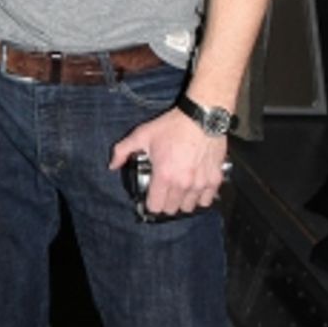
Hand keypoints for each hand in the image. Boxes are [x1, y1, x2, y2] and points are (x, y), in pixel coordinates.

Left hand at [109, 109, 228, 216]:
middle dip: (165, 203)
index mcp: (164, 176)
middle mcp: (183, 184)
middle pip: (171, 210)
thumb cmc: (172, 126)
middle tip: (164, 192)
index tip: (150, 197)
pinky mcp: (215, 179)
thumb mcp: (142, 135)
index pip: (155, 207)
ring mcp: (201, 183)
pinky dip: (200, 198)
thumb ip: (122, 151)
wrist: (202, 117)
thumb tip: (112, 165)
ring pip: (189, 208)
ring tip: (179, 190)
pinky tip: (195, 188)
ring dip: (182, 202)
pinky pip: (207, 200)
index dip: (150, 204)